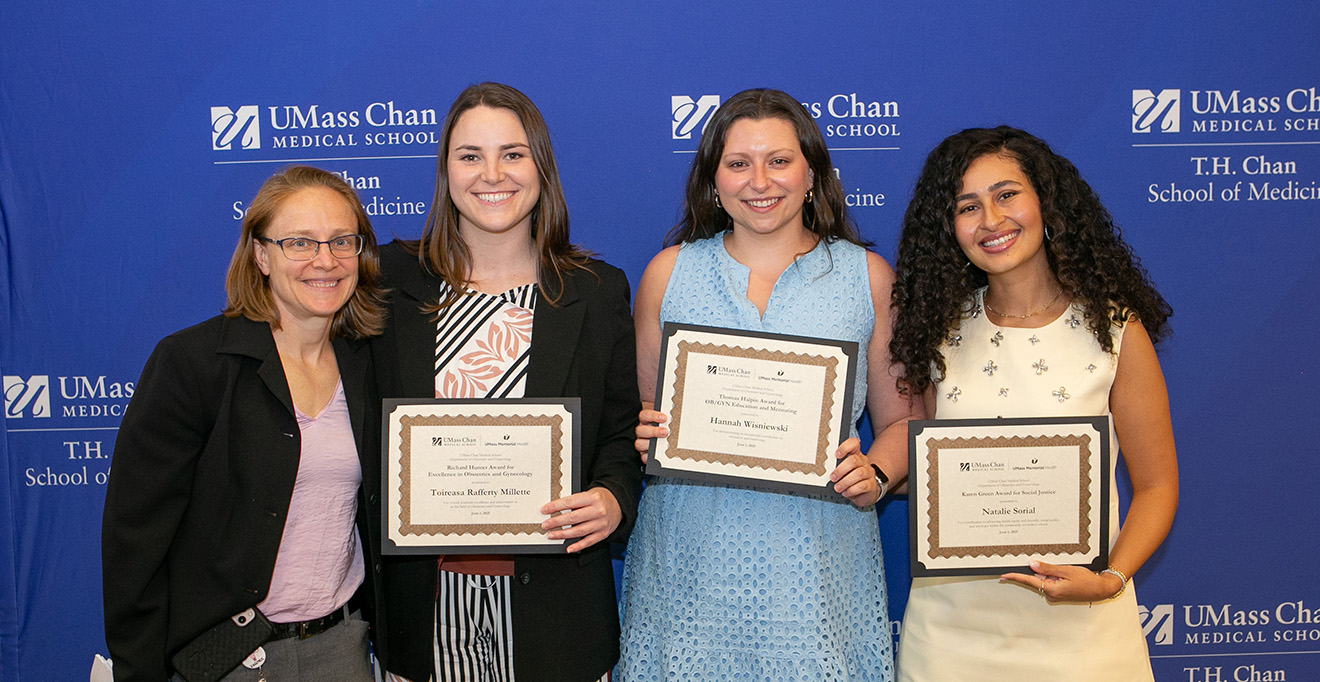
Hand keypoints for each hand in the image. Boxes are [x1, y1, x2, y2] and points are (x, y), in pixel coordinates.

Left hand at [540, 486, 621, 552]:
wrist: (619, 504)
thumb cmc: (601, 498)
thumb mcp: (589, 494)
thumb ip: (575, 501)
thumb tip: (556, 509)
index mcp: (592, 498)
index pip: (570, 502)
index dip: (555, 507)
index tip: (545, 510)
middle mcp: (598, 511)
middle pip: (573, 518)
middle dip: (556, 522)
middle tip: (546, 524)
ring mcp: (601, 523)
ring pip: (578, 531)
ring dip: (563, 534)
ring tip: (552, 534)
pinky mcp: (603, 533)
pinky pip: (588, 542)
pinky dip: (578, 546)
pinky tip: (569, 548)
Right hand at [634, 409, 667, 463]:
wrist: (671, 443)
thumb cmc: (669, 429)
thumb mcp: (669, 421)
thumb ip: (669, 417)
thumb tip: (677, 409)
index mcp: (646, 421)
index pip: (644, 415)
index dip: (652, 416)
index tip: (664, 418)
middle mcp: (642, 432)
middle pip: (640, 430)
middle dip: (653, 431)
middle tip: (665, 432)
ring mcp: (642, 443)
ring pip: (638, 443)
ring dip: (649, 444)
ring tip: (661, 443)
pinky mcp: (644, 454)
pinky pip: (642, 457)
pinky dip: (648, 456)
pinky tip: (656, 455)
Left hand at [830, 437, 882, 507]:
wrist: (865, 493)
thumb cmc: (851, 480)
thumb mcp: (844, 471)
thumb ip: (837, 467)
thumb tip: (825, 471)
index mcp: (856, 455)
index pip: (854, 444)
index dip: (845, 447)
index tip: (836, 455)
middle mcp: (863, 462)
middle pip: (853, 460)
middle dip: (840, 470)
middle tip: (832, 477)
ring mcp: (869, 473)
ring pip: (858, 474)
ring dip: (845, 482)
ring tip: (837, 488)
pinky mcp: (871, 485)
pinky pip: (862, 486)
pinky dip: (851, 490)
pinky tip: (845, 492)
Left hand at [1001, 560, 1125, 602]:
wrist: (1101, 589)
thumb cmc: (1087, 581)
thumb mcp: (1066, 570)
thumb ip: (1048, 568)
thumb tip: (1032, 564)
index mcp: (1051, 590)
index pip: (1029, 581)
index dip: (1015, 577)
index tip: (1003, 576)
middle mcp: (1051, 595)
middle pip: (1038, 578)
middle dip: (1044, 570)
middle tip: (1059, 568)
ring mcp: (1055, 595)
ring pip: (1045, 579)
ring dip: (1051, 573)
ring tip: (1067, 572)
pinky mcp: (1058, 593)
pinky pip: (1051, 582)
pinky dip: (1055, 576)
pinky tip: (1066, 575)